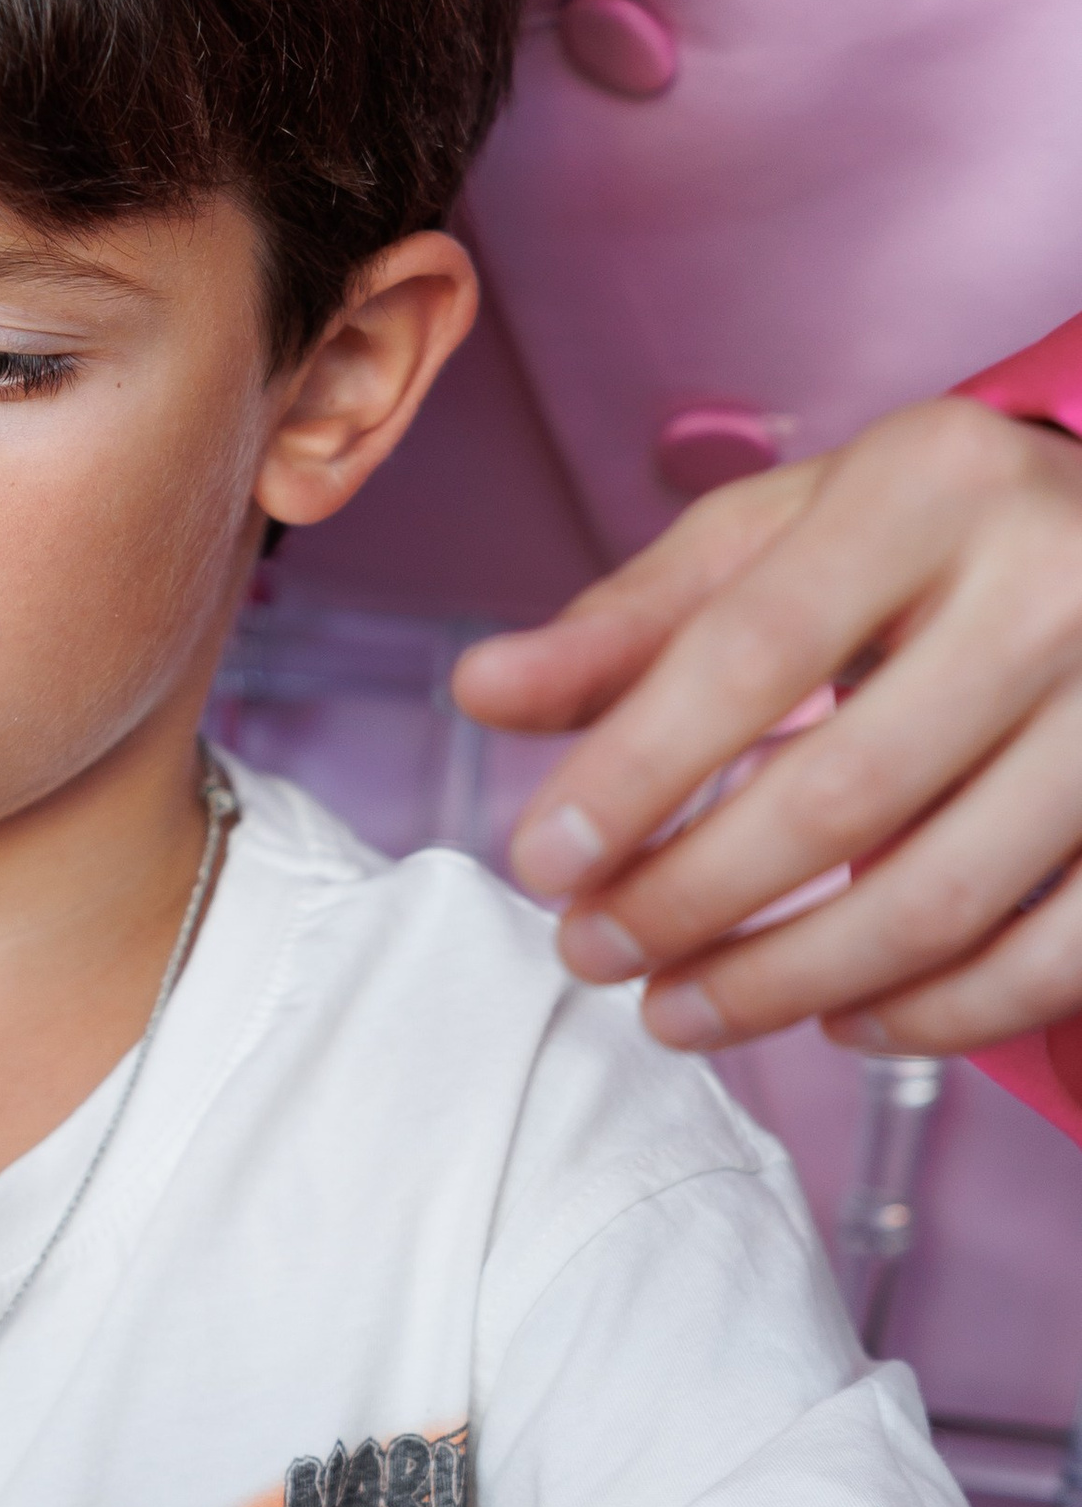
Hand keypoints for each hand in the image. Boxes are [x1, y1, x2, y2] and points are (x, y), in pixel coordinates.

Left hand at [454, 398, 1081, 1060]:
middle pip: (840, 793)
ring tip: (678, 1009)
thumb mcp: (782, 536)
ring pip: (940, 896)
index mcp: (932, 485)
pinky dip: (936, 1015)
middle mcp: (1054, 585)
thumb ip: (633, 620)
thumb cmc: (931, 540)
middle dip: (689, 899)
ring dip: (786, 981)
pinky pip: (1051, 956)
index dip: (634, 770)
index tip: (541, 862)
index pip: (751, 650)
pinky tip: (839, 1020)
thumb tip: (482, 691)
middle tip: (592, 954)